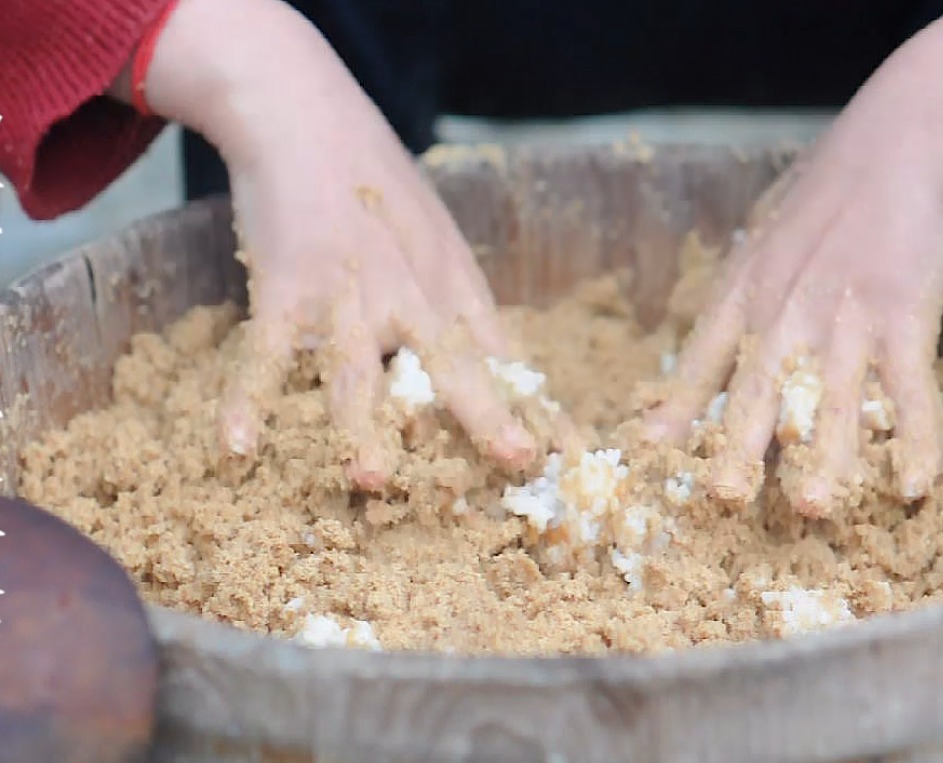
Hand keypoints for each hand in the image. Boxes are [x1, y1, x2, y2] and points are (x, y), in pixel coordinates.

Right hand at [214, 102, 537, 487]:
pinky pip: (266, 353)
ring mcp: (346, 294)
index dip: (533, 407)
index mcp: (453, 286)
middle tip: (517, 455)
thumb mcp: (441, 239)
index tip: (564, 453)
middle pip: (451, 363)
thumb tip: (497, 364)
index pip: (502, 357)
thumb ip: (463, 305)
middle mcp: (410, 294)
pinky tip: (237, 444)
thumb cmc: (378, 187)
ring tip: (372, 478)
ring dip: (363, 426)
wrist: (307, 117)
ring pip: (358, 371)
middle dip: (486, 414)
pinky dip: (246, 398)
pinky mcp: (285, 289)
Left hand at [643, 138, 942, 515]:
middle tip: (720, 499)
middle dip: (738, 447)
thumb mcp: (763, 235)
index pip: (701, 361)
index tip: (651, 450)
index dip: (677, 408)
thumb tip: (718, 333)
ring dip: (825, 460)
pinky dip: (915, 439)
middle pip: (757, 390)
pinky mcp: (904, 315)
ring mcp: (844, 317)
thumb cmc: (827, 189)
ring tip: (814, 508)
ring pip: (830, 401)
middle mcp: (784, 312)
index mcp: (744, 292)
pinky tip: (914, 486)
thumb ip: (738, 286)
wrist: (899, 142)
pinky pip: (907, 389)